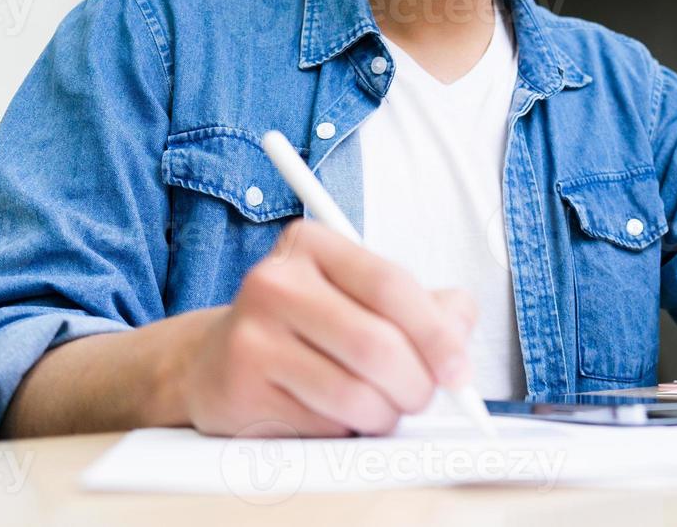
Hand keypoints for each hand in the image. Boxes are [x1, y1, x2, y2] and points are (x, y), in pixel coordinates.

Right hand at [178, 218, 476, 435]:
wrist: (216, 360)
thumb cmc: (307, 325)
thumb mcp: (360, 295)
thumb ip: (423, 305)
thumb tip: (460, 326)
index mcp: (311, 245)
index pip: (390, 284)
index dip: (436, 333)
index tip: (458, 368)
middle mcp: (274, 283)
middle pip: (375, 344)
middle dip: (416, 384)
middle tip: (422, 397)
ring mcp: (250, 338)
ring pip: (353, 394)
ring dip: (385, 414)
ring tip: (382, 409)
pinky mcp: (240, 392)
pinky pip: (322, 425)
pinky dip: (346, 430)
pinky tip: (337, 415)